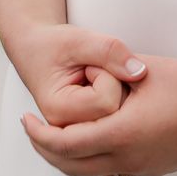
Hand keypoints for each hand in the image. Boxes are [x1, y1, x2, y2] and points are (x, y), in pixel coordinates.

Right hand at [6, 23, 145, 132]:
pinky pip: (120, 122)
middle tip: (92, 72)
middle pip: (116, 113)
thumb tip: (140, 72)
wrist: (36, 50)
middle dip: (113, 85)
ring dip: (116, 95)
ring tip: (95, 83)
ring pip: (121, 120)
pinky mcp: (90, 134)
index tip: (89, 64)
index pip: (106, 101)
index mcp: (58, 110)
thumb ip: (108, 50)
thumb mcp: (78, 39)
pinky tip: (102, 93)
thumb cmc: (52, 46)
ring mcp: (79, 136)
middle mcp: (67, 130)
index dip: (107, 74)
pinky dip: (117, 103)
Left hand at [19, 54, 176, 175]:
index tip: (26, 117)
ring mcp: (144, 168)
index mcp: (123, 134)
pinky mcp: (155, 169)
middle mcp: (130, 158)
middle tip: (30, 128)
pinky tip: (86, 138)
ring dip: (67, 156)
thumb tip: (78, 84)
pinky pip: (111, 170)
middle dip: (45, 149)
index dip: (39, 134)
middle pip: (71, 167)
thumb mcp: (140, 73)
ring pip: (91, 173)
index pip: (64, 144)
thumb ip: (107, 81)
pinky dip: (90, 159)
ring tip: (53, 133)